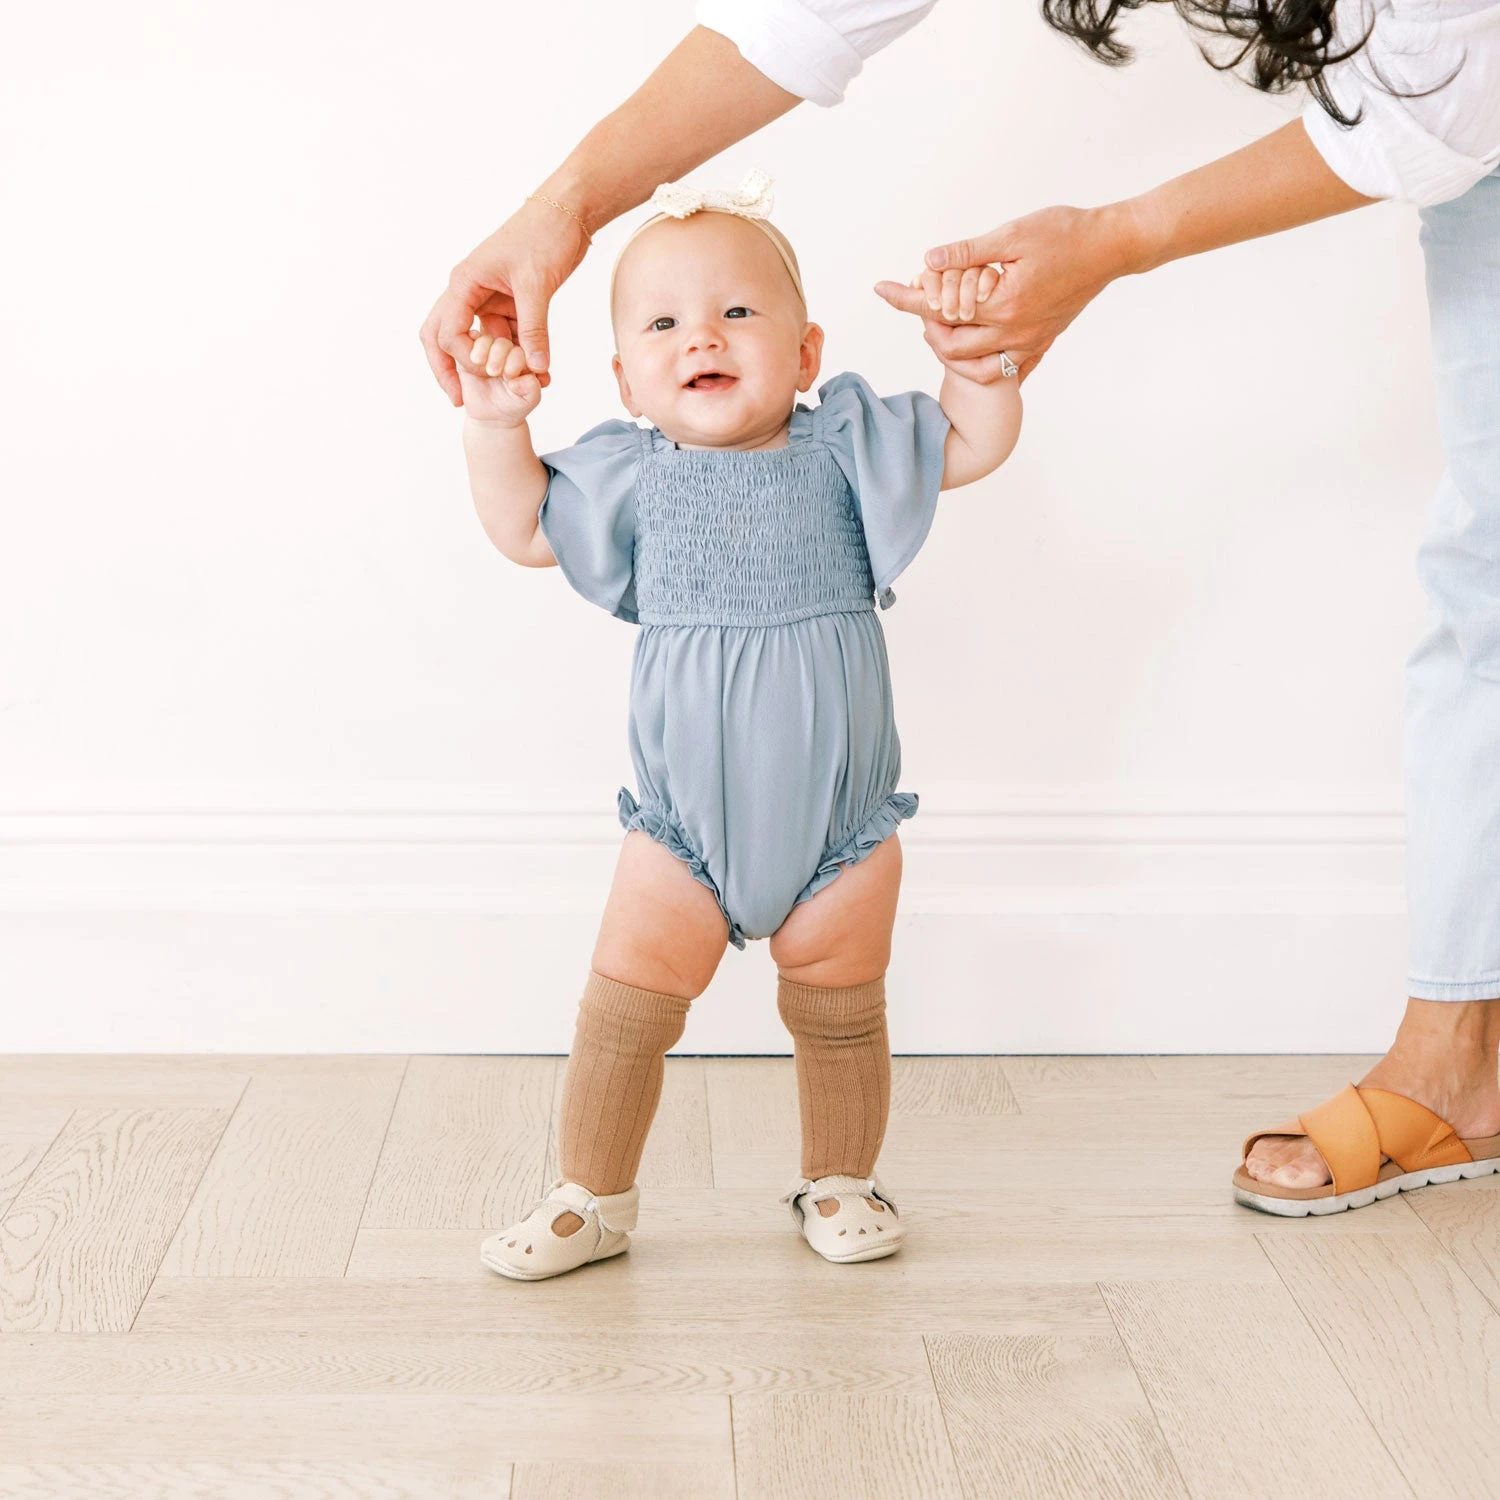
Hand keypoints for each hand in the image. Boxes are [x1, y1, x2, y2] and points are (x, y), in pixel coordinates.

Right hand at [420, 196, 589, 406]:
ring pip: (479, 340)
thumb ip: (534, 328)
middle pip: (445, 337)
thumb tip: (535, 368)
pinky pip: (506, 336)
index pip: (447, 331)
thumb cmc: (545, 235)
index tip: (486, 375)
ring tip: (514, 389)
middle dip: (450, 369)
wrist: (568, 213)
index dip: (460, 360)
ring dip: (494, 364)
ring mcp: (488, 298)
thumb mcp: (537, 284)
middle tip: (458, 400)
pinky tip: (535, 373)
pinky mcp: (510, 303)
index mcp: (465, 282)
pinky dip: (517, 354)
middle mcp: (470, 291)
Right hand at [456, 334, 542, 427]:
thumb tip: (522, 377)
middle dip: (498, 356)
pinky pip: (471, 341)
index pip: (522, 349)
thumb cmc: (512, 404)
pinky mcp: (472, 352)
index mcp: (525, 358)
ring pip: (486, 339)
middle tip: (493, 372)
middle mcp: (509, 351)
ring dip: (484, 351)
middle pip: (503, 342)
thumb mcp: (528, 400)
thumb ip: (532, 389)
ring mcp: (490, 350)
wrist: (490, 414)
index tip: (509, 376)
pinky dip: (472, 349)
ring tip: (482, 367)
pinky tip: (476, 360)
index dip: (515, 360)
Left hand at [874, 204, 1135, 383]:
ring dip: (950, 351)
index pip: (938, 307)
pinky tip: (972, 356)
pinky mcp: (1043, 342)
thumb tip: (929, 260)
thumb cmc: (1066, 232)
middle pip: (950, 345)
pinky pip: (1009, 371)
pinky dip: (984, 369)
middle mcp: (1013, 331)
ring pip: (975, 366)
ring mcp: (1029, 342)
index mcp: (1001, 304)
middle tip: (918, 302)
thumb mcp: (1013, 234)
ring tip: (938, 327)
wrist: (1112, 247)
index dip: (905, 298)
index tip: (880, 288)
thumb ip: (969, 252)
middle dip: (926, 325)